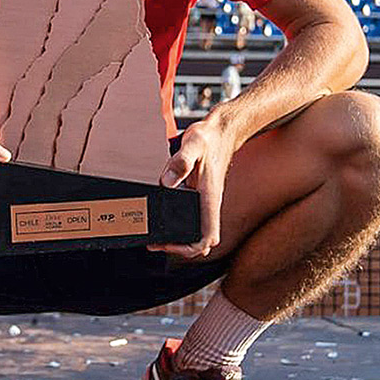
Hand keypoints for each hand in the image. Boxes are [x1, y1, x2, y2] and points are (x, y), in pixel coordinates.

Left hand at [149, 117, 234, 259]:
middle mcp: (208, 204)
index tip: (170, 243)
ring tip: (157, 237)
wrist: (222, 131)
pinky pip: (191, 220)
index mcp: (209, 198)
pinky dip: (178, 226)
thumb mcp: (193, 144)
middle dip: (181, 249)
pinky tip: (162, 218)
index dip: (190, 248)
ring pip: (197, 233)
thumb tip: (167, 182)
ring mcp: (204, 202)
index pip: (208, 237)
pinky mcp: (199, 196)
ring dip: (179, 240)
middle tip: (157, 243)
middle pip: (203, 243)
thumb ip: (180, 162)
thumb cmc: (210, 138)